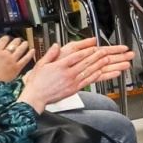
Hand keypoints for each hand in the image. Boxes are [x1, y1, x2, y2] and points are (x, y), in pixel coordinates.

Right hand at [0, 35, 32, 82]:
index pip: (3, 41)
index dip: (6, 38)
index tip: (8, 38)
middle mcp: (5, 54)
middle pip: (13, 44)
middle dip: (17, 41)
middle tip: (19, 40)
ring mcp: (12, 60)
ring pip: (20, 50)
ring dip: (24, 45)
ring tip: (26, 43)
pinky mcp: (18, 67)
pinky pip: (25, 59)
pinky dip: (30, 54)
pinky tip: (33, 50)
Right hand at [18, 40, 133, 110]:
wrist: (36, 96)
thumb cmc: (37, 81)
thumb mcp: (41, 64)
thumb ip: (51, 54)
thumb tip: (57, 46)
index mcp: (60, 66)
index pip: (76, 56)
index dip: (86, 51)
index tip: (93, 47)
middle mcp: (67, 73)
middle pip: (85, 63)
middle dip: (96, 56)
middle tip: (104, 51)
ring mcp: (72, 81)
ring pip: (88, 71)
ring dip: (98, 65)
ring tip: (106, 59)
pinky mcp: (74, 89)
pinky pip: (86, 81)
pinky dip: (94, 76)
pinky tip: (100, 72)